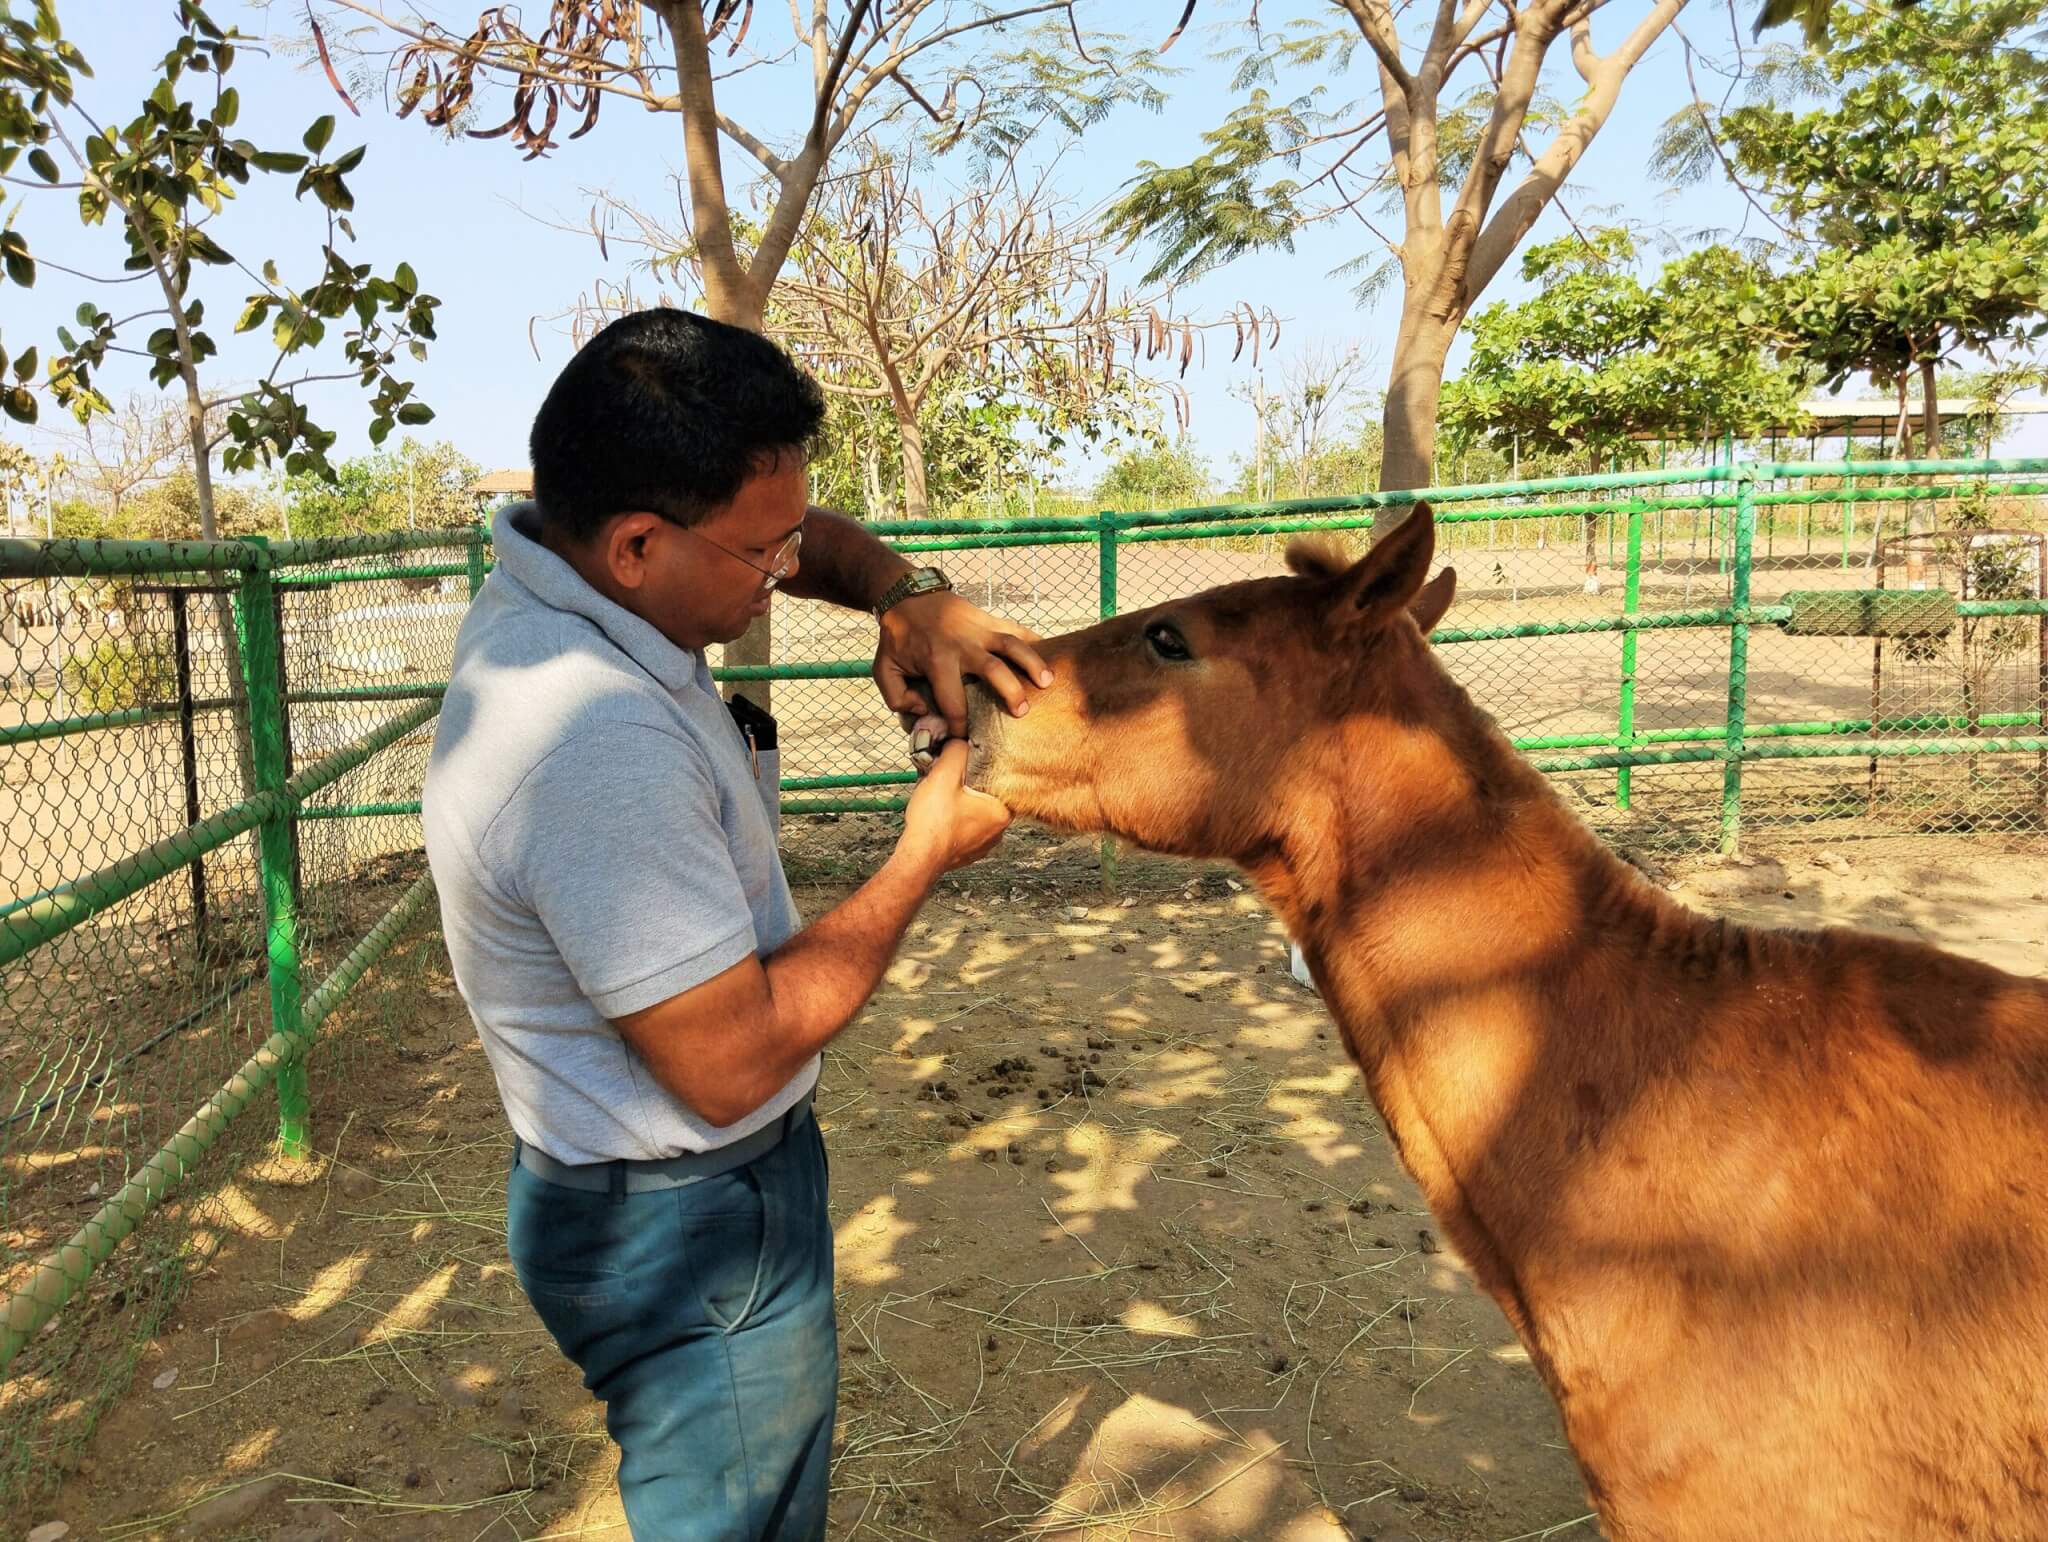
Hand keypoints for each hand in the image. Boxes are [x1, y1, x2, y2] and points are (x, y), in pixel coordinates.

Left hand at [875, 589, 1051, 738]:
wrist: (906, 596)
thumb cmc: (897, 638)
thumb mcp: (883, 669)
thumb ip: (897, 698)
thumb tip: (924, 712)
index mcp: (936, 661)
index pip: (954, 701)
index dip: (961, 724)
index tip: (967, 737)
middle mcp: (962, 645)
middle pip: (992, 670)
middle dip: (1009, 693)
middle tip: (1021, 713)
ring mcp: (978, 629)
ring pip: (1012, 645)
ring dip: (1031, 663)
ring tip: (1047, 683)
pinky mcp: (988, 618)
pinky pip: (1015, 628)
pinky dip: (1034, 640)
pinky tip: (1050, 655)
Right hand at [900, 741, 1010, 874]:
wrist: (917, 858)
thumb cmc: (933, 822)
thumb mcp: (945, 774)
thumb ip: (956, 751)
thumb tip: (960, 741)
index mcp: (1001, 812)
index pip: (999, 781)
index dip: (979, 769)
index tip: (964, 767)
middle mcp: (998, 831)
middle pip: (984, 797)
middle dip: (965, 786)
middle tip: (948, 780)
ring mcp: (982, 845)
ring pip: (972, 813)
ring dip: (957, 804)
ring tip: (940, 798)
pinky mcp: (967, 854)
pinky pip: (962, 829)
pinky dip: (951, 821)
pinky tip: (938, 816)